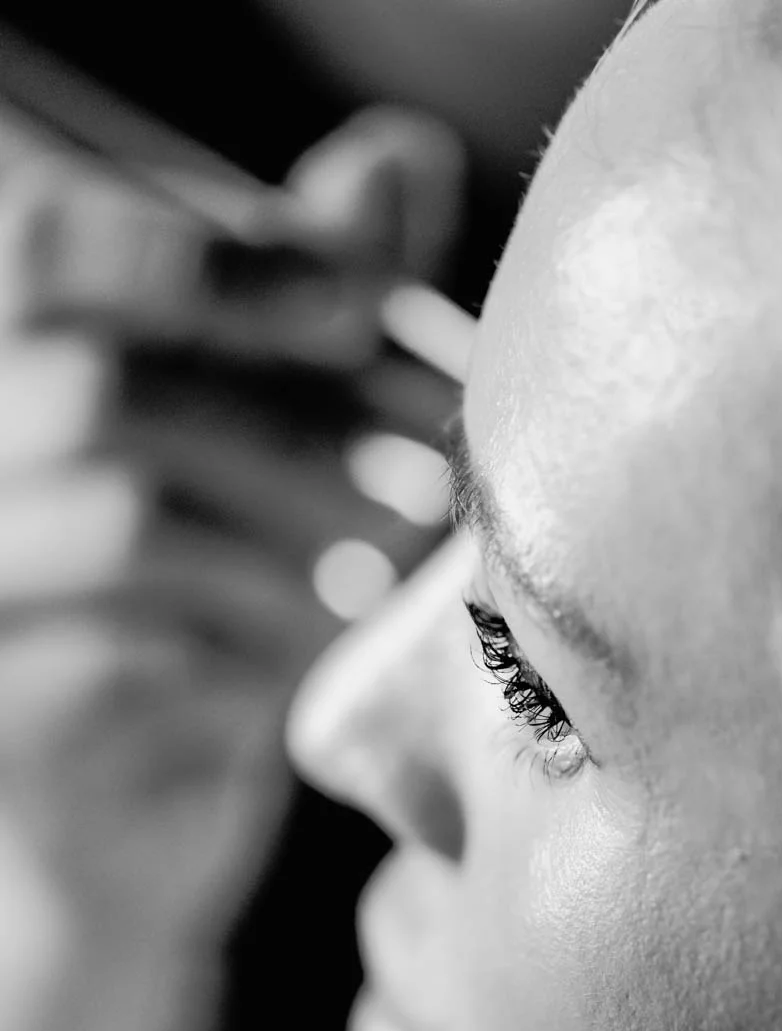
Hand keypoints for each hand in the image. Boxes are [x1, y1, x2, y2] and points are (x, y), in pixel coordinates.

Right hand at [0, 105, 466, 1030]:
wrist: (142, 813)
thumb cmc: (217, 596)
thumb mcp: (270, 433)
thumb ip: (315, 298)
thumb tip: (403, 161)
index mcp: (18, 361)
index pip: (58, 248)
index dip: (218, 259)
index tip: (365, 301)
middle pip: (107, 392)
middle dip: (299, 425)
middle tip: (434, 475)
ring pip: (129, 524)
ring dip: (299, 542)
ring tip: (391, 576)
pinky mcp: (14, 724)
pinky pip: (134, 661)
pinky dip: (257, 654)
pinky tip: (317, 664)